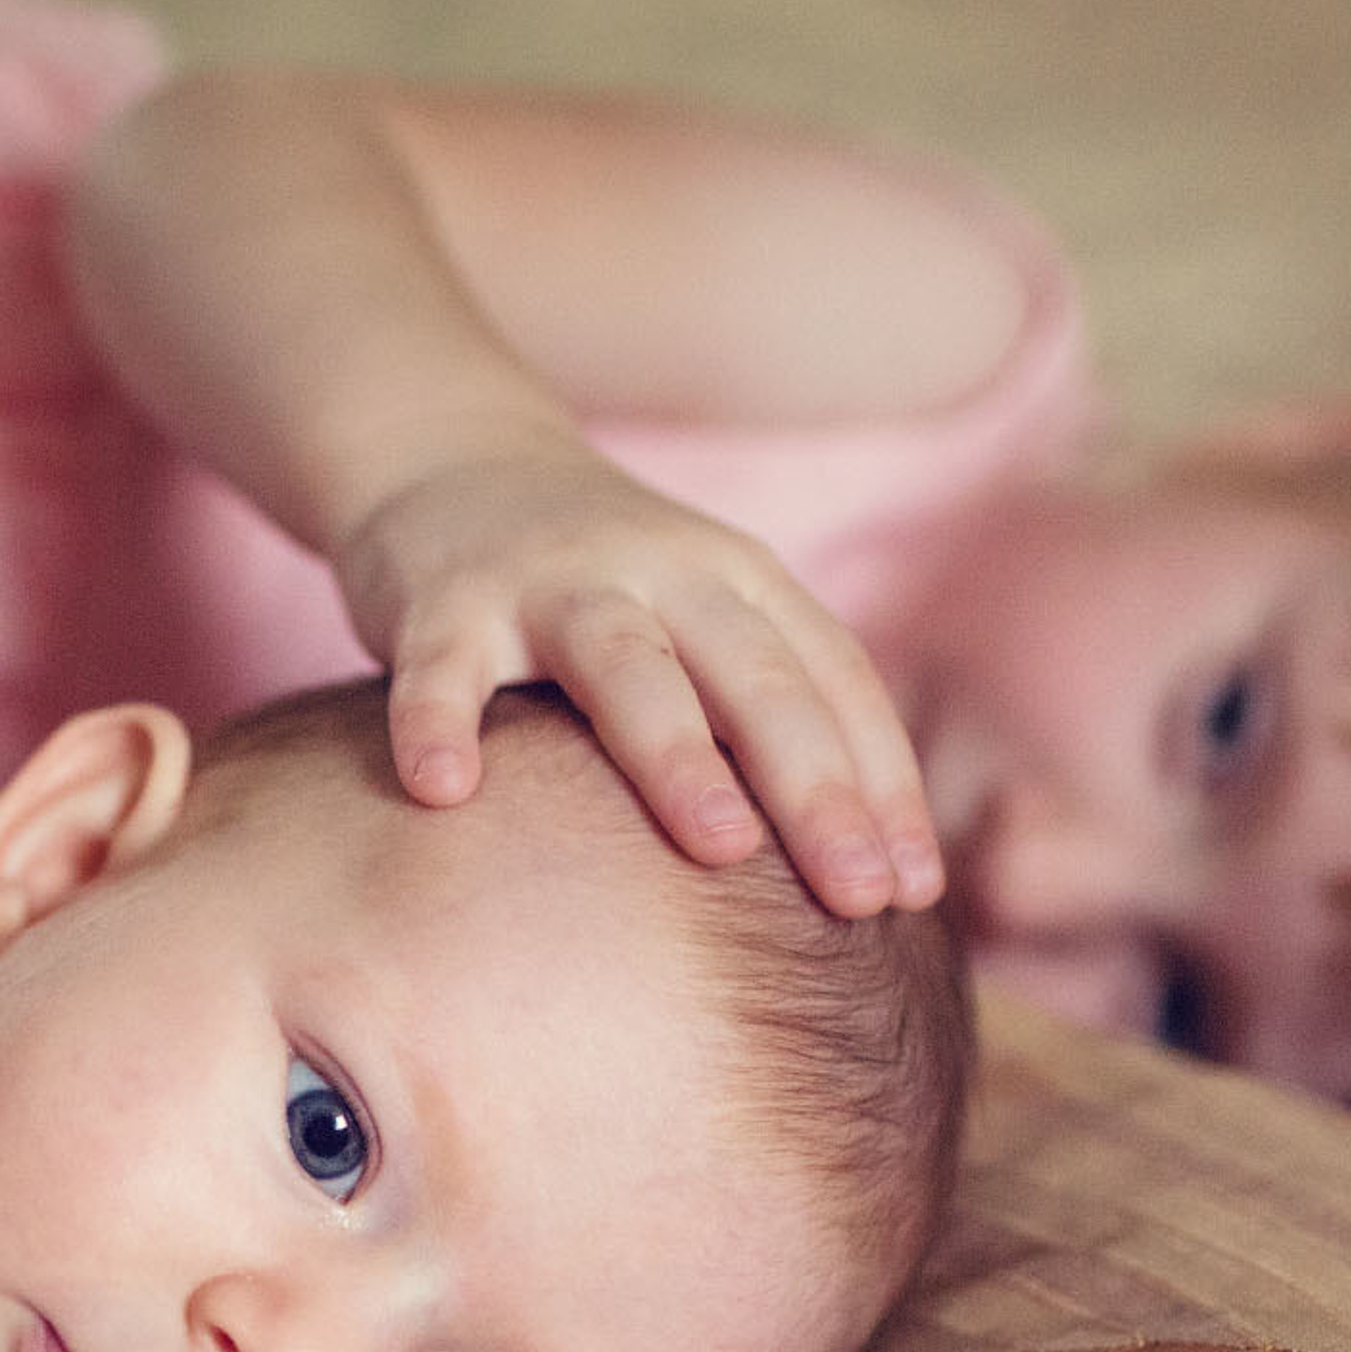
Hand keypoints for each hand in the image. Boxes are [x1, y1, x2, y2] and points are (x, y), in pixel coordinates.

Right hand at [330, 431, 938, 915]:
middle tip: (859, 897)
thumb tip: (854, 864)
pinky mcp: (445, 599)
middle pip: (755, 679)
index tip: (912, 892)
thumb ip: (760, 713)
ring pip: (626, 664)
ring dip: (676, 752)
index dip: (881, 785)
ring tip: (720, 847)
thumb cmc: (590, 586)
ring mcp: (550, 581)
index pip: (833, 683)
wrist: (444, 454)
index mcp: (739, 583)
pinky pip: (442, 670)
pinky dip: (439, 723)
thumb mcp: (696, 623)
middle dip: (816, 789)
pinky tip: (444, 793)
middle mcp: (661, 571)